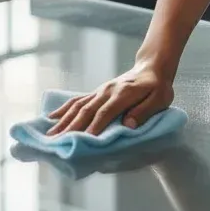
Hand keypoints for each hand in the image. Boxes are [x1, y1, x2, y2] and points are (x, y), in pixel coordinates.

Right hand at [45, 56, 174, 136]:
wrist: (151, 67)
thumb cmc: (158, 86)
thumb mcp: (160, 98)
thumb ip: (145, 111)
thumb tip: (128, 125)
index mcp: (123, 94)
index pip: (105, 112)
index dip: (94, 127)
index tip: (83, 141)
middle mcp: (107, 91)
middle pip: (86, 110)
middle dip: (71, 128)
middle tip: (56, 143)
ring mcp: (100, 91)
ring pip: (78, 106)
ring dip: (63, 121)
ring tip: (49, 135)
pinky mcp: (97, 92)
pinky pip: (77, 100)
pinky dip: (64, 108)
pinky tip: (51, 117)